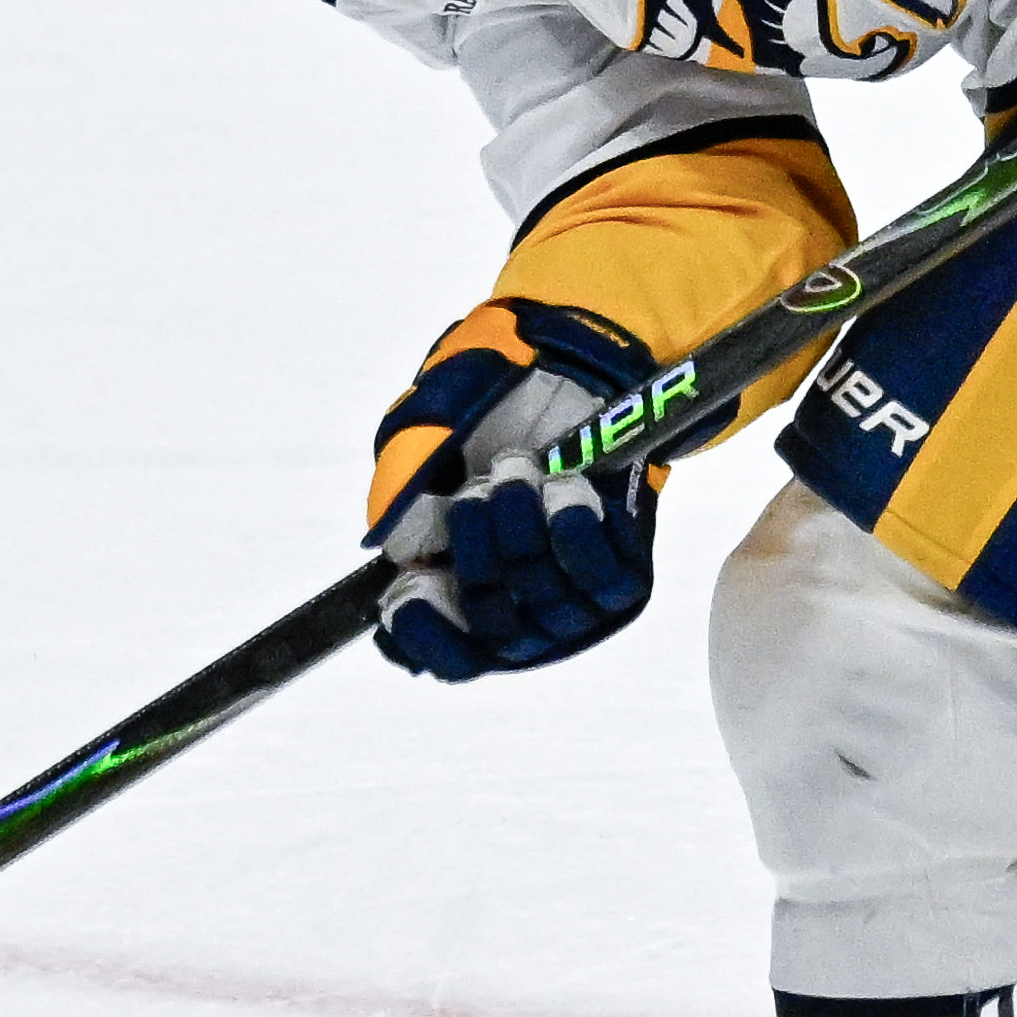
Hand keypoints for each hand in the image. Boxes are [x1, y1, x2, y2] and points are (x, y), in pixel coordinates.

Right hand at [363, 299, 666, 680]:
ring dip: (520, 530)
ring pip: (541, 600)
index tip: (412, 587)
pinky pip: (598, 579)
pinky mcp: (623, 574)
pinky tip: (563, 488)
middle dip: (475, 551)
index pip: (440, 653)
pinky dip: (573, 531)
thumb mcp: (423, 433)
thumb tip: (393, 549)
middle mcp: (518, 609)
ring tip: (518, 469)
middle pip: (490, 625)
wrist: (570, 363)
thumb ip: (400, 487)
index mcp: (457, 589)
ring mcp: (573, 599)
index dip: (423, 634)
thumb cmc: (488, 405)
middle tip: (474, 490)